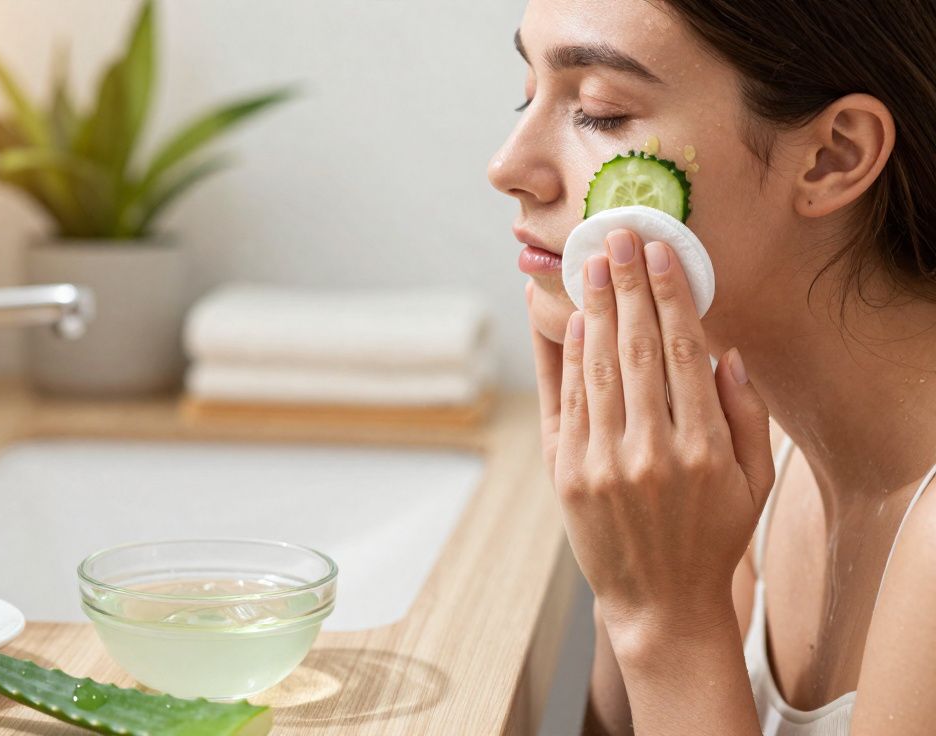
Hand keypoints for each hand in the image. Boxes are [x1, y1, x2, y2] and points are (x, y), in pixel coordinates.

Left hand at [526, 229, 775, 637]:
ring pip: (595, 368)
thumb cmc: (713, 538)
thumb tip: (725, 350)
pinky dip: (563, 357)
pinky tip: (563, 320)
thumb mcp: (753, 483)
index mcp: (703, 449)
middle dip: (624, 285)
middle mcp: (650, 451)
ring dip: (590, 310)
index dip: (668, 296)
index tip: (658, 252)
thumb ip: (745, 416)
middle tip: (614, 236)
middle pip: (633, 348)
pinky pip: (566, 402)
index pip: (682, 352)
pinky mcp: (566, 474)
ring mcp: (602, 463)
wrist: (660, 603)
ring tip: (587, 265)